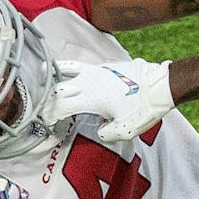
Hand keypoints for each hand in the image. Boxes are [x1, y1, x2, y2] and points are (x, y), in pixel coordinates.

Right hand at [48, 58, 173, 142]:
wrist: (160, 86)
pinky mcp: (105, 65)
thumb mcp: (124, 130)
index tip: (43, 120)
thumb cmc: (142, 109)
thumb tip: (100, 129)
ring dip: (54, 76)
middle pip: (57, 87)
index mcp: (88, 98)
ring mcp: (95, 71)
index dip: (47, 114)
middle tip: (38, 102)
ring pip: (67, 70)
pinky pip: (81, 66)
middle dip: (46, 96)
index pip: (58, 106)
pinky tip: (71, 72)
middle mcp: (87, 82)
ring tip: (42, 75)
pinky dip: (71, 70)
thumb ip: (107, 133)